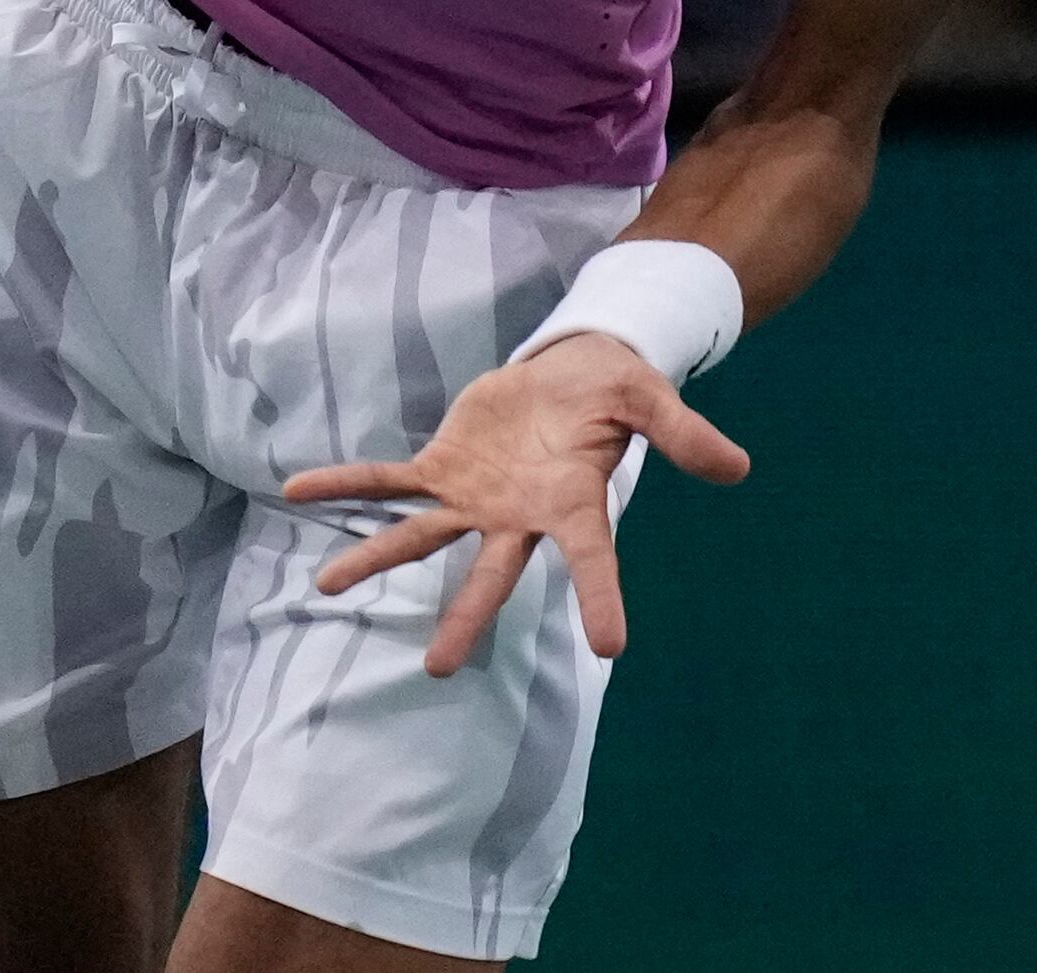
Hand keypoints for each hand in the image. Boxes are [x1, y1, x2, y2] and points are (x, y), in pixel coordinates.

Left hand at [280, 332, 753, 675]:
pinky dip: (346, 485)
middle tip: (439, 668)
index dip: (602, 599)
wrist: (571, 369)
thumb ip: (684, 436)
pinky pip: (388, 479)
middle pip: (491, 575)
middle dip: (465, 617)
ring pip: (420, 536)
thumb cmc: (616, 391)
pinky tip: (297, 492)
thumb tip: (738, 468)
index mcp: (572, 506)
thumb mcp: (652, 402)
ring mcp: (474, 497)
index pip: (592, 561)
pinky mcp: (443, 467)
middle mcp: (516, 517)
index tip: (612, 646)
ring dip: (373, 558)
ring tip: (324, 588)